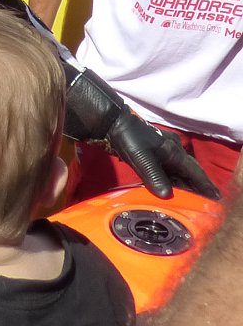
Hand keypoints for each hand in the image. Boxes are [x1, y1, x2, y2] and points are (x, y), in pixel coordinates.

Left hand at [63, 66, 220, 200]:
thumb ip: (154, 176)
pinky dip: (170, 179)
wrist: (112, 122)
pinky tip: (167, 187)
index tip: (215, 199)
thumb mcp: (142, 158)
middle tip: (203, 203)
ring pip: (177, 171)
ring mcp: (162, 150)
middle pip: (188, 172)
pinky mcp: (151, 152)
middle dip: (196, 186)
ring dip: (182, 184)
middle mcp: (172, 151)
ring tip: (188, 199)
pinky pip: (166, 168)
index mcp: (174, 152)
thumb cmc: (128, 138)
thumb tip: (167, 196)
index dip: (205, 186)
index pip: (195, 172)